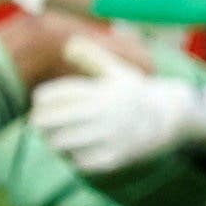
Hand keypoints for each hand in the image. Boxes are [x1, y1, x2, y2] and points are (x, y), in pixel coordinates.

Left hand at [32, 38, 205, 173]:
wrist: (166, 120)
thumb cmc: (133, 93)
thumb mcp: (116, 71)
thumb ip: (91, 57)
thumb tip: (69, 44)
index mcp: (101, 89)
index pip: (55, 95)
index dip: (41, 99)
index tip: (39, 101)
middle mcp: (104, 113)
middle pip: (50, 121)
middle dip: (40, 121)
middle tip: (39, 122)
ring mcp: (109, 137)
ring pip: (60, 143)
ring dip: (53, 139)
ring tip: (55, 135)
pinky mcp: (112, 159)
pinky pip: (77, 161)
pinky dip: (72, 156)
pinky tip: (76, 149)